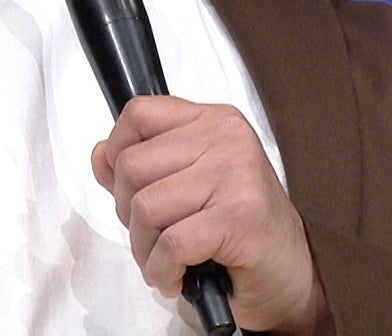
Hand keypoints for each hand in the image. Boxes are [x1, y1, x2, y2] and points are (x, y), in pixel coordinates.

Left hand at [92, 96, 329, 334]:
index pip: (138, 114)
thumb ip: (143, 166)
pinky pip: (170, 244)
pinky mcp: (239, 217)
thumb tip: (100, 155)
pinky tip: (176, 277)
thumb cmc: (241, 231)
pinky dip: (162, 270)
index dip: (117, 154)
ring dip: (145, 250)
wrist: (291, 274)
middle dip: (128, 214)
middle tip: (153, 237)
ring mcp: (236, 175)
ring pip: (146, 207)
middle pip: (132, 166)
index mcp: (214, 121)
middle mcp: (227, 140)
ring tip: (166, 261)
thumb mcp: (187, 186)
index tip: (126, 187)